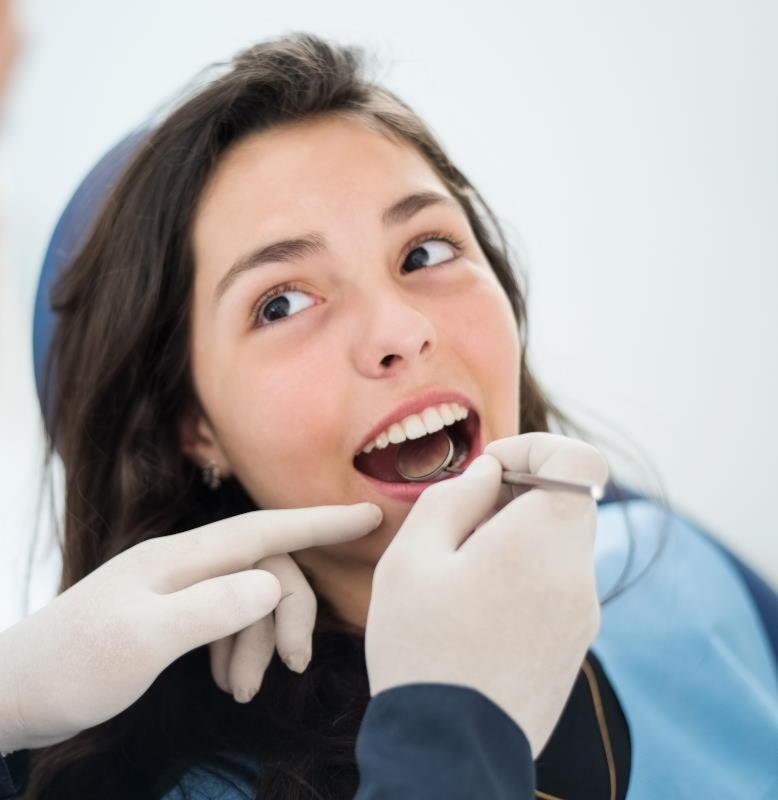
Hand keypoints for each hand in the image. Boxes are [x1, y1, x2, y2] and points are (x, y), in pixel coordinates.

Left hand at [0, 502, 381, 751]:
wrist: (16, 692)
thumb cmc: (75, 666)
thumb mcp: (143, 641)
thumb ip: (210, 609)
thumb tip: (271, 585)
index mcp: (181, 557)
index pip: (264, 529)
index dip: (320, 521)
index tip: (369, 514)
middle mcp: (186, 563)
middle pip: (266, 571)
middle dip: (288, 616)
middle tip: (295, 667)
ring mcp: (179, 588)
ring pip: (250, 599)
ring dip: (259, 641)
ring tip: (244, 690)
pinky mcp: (173, 614)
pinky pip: (228, 619)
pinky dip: (239, 648)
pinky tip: (228, 681)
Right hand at [365, 432, 608, 757]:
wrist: (450, 750)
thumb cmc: (421, 648)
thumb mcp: (411, 558)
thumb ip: (453, 498)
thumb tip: (489, 474)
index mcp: (541, 542)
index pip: (579, 460)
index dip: (532, 448)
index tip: (489, 471)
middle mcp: (577, 574)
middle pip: (565, 500)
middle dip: (515, 495)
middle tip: (461, 525)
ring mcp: (584, 613)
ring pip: (559, 542)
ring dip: (517, 536)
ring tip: (462, 574)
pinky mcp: (576, 641)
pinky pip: (559, 581)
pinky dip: (526, 572)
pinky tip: (479, 607)